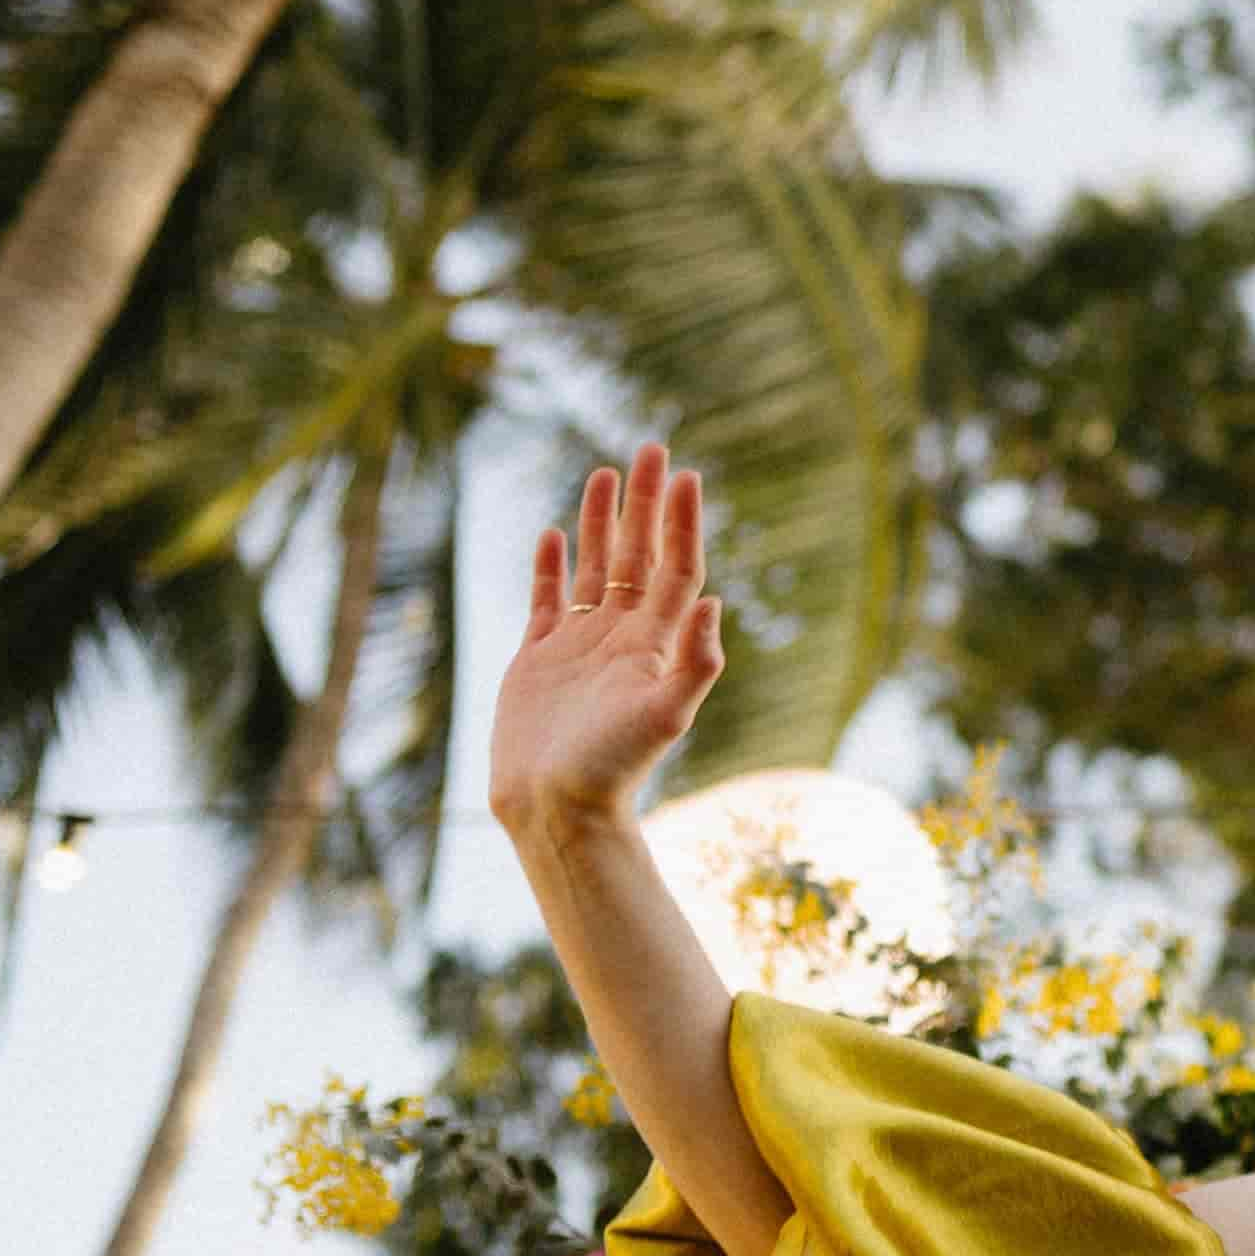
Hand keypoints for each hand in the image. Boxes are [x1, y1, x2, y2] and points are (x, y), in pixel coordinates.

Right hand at [487, 447, 720, 835]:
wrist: (556, 807)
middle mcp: (622, 638)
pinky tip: (553, 534)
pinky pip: (547, 600)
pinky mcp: (539, 659)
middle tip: (652, 448)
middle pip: (638, 555)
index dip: (680, 522)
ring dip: (602, 522)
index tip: (685, 475)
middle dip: (645, 503)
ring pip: (595, 568)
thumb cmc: (614, 768)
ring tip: (607, 474)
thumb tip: (715, 602)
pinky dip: (551, 566)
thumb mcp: (664, 716)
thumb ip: (694, 662)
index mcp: (655, 644)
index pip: (675, 568)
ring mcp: (580, 646)